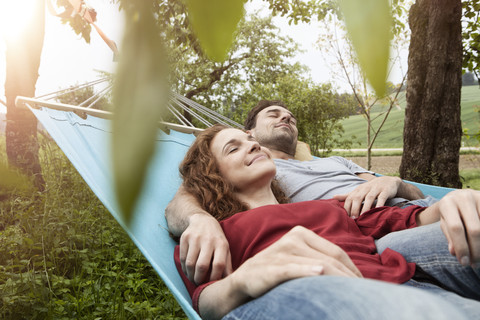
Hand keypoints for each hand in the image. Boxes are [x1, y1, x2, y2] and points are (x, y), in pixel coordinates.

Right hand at [179, 213, 232, 283]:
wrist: (202, 221)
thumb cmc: (216, 239)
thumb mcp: (225, 249)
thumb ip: (227, 265)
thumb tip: (228, 282)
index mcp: (221, 244)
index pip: (218, 264)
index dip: (214, 277)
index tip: (211, 284)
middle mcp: (208, 240)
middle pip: (202, 265)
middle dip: (199, 279)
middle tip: (199, 284)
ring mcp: (195, 238)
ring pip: (190, 263)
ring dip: (190, 275)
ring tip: (193, 278)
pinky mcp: (185, 237)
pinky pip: (182, 258)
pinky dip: (184, 268)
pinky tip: (188, 271)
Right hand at [230, 226, 361, 298]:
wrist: (246, 279)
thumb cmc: (277, 270)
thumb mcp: (298, 258)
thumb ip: (318, 258)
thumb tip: (351, 273)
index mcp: (301, 233)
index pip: (336, 252)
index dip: (353, 269)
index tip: (364, 285)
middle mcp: (293, 238)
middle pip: (330, 259)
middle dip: (349, 278)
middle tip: (364, 294)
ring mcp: (282, 251)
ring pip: (318, 266)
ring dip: (338, 281)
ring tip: (352, 294)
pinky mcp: (272, 266)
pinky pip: (293, 269)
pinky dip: (307, 271)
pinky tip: (318, 274)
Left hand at [334, 176, 401, 217]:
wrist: (389, 181)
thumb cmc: (371, 188)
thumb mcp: (359, 191)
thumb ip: (347, 195)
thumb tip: (333, 197)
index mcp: (358, 189)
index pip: (349, 198)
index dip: (347, 207)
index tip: (345, 217)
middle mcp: (366, 188)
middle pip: (357, 198)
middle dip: (354, 208)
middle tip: (354, 219)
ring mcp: (376, 189)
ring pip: (369, 198)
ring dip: (365, 207)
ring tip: (363, 217)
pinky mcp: (385, 191)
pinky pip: (382, 198)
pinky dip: (379, 204)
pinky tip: (377, 211)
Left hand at [434, 189, 479, 265]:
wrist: (461, 196)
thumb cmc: (452, 214)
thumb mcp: (445, 223)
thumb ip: (449, 236)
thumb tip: (454, 252)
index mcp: (447, 203)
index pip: (456, 228)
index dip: (461, 247)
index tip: (464, 262)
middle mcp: (464, 198)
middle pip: (474, 229)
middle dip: (475, 249)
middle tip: (474, 263)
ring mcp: (479, 197)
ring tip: (479, 257)